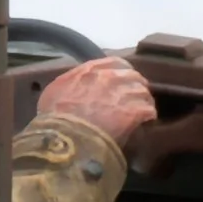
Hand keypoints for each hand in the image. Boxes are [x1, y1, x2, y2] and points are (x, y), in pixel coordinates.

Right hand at [37, 55, 155, 145]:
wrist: (64, 139)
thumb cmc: (53, 119)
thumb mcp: (53, 93)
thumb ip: (68, 85)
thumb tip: (72, 89)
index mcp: (90, 71)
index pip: (115, 63)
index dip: (122, 71)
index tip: (123, 80)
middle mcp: (109, 77)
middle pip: (133, 76)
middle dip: (135, 86)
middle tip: (135, 98)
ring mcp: (123, 93)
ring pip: (143, 92)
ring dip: (143, 101)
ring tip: (143, 111)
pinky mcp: (134, 112)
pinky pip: (148, 110)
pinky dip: (148, 115)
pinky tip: (147, 121)